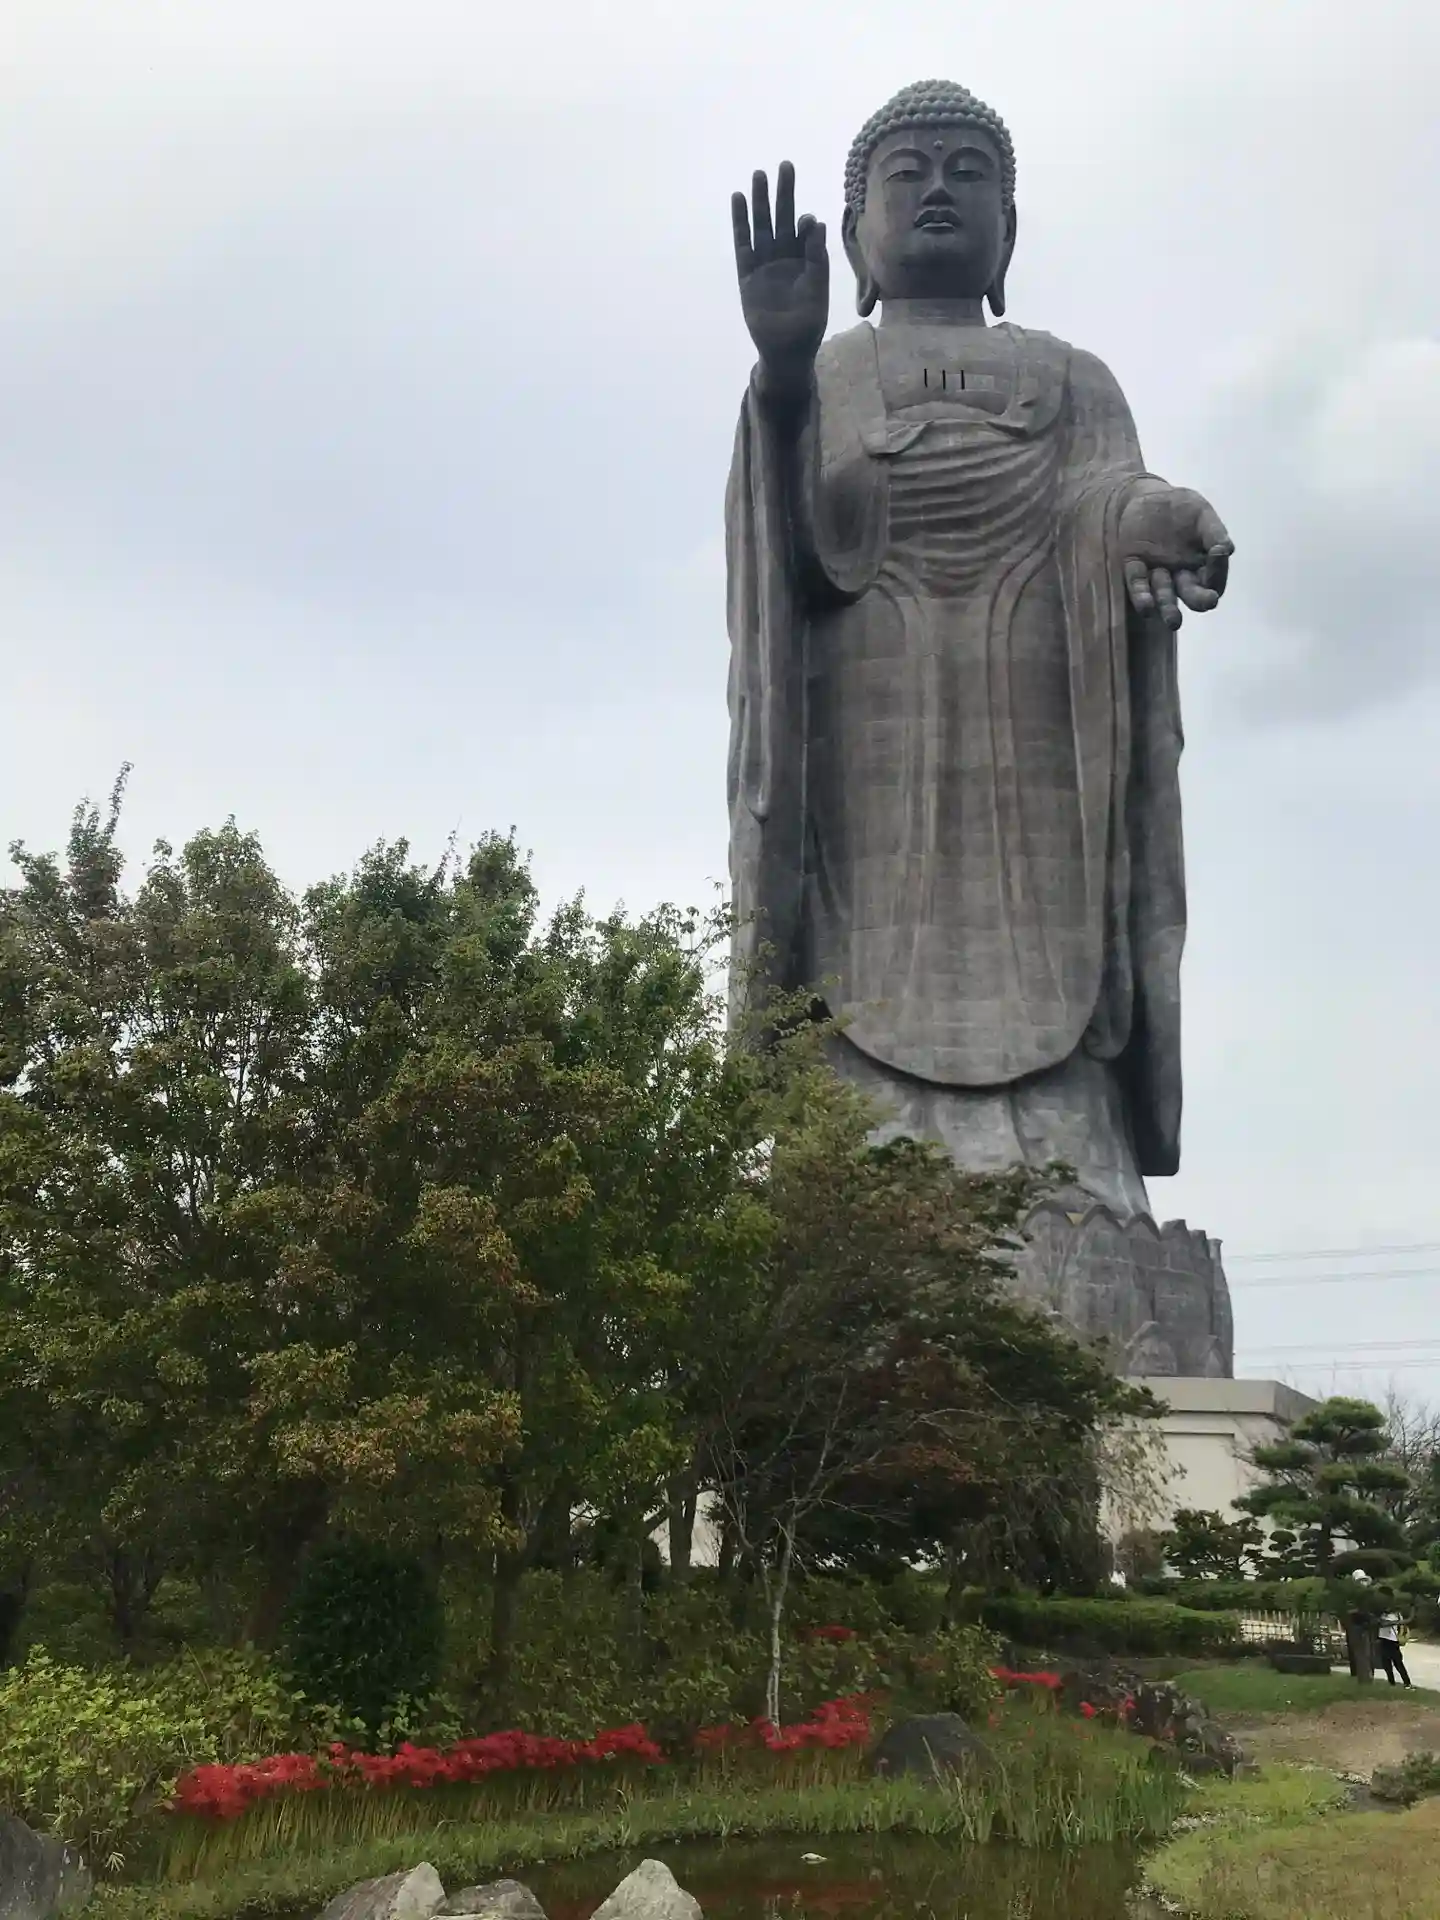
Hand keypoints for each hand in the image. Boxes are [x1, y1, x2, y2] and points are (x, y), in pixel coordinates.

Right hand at [731, 162, 828, 377]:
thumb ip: (817, 259)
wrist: (787, 351)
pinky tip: (738, 200)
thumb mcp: (818, 291)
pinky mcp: (747, 274)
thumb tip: (817, 224)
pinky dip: (740, 223)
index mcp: (805, 260)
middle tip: (785, 165)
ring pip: (762, 225)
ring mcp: (765, 264)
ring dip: (760, 202)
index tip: (806, 220)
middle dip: (783, 193)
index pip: (805, 232)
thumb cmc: (808, 326)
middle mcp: (784, 257)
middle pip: (783, 218)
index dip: (805, 223)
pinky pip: (743, 244)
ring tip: (758, 175)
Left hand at [1119, 487, 1233, 630]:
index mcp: (1201, 564)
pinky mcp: (1134, 566)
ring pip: (1164, 595)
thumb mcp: (1202, 514)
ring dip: (1168, 608)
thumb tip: (1227, 550)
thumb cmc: (1181, 508)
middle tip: (1208, 603)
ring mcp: (1157, 572)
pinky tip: (1147, 608)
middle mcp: (1180, 574)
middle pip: (1190, 593)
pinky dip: (1142, 596)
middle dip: (1199, 598)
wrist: (1147, 495)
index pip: (1212, 579)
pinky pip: (1138, 584)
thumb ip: (1214, 532)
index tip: (1220, 558)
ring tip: (1174, 622)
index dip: (1218, 574)